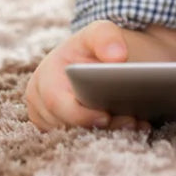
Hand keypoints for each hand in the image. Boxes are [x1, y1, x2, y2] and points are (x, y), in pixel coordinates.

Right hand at [24, 20, 175, 131]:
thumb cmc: (98, 47)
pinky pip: (83, 143)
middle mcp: (41, 103)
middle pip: (68, 126)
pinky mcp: (62, 134)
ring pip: (77, 139)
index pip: (57, 104)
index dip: (81, 115)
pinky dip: (108, 139)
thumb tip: (116, 57)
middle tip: (132, 122)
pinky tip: (132, 129)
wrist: (103, 61)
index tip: (106, 116)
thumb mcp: (101, 32)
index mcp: (45, 77)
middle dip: (101, 127)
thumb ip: (106, 37)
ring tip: (135, 123)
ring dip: (108, 135)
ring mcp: (50, 121)